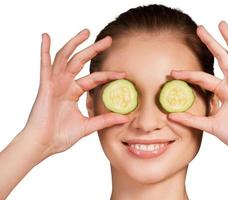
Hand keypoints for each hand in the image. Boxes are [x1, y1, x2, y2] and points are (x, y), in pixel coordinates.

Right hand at [21, 29, 128, 158]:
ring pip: (65, 58)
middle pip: (81, 61)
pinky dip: (44, 50)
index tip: (123, 73)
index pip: (94, 78)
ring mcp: (55, 83)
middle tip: (109, 40)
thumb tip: (125, 118)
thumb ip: (105, 120)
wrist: (44, 144)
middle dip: (94, 49)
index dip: (108, 75)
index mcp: (74, 92)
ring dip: (74, 43)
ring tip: (87, 31)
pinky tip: (46, 37)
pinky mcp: (45, 85)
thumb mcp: (88, 126)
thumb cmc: (61, 136)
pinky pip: (45, 65)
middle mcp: (65, 84)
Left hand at [168, 21, 227, 155]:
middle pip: (219, 58)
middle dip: (209, 43)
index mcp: (223, 92)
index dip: (187, 75)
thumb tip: (170, 117)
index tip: (172, 72)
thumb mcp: (209, 124)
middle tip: (199, 29)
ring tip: (221, 23)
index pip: (201, 78)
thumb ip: (191, 119)